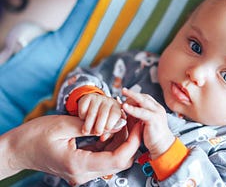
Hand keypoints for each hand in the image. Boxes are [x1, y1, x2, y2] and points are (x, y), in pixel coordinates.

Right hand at [0, 115, 141, 183]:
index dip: (133, 141)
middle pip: (119, 161)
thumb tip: (116, 123)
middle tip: (134, 120)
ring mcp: (83, 172)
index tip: (138, 124)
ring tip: (125, 121)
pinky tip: (113, 128)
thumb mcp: (63, 125)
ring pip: (114, 159)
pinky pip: (104, 156)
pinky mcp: (82, 166)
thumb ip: (92, 125)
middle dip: (131, 140)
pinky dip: (111, 143)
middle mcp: (83, 173)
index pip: (117, 158)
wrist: (18, 149)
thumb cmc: (35, 135)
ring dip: (122, 141)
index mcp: (78, 165)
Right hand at [78, 93, 123, 138]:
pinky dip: (82, 116)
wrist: (95, 103)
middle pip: (103, 114)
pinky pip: (84, 108)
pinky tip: (83, 119)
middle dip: (99, 125)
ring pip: (92, 113)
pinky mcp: (88, 97)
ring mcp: (98, 98)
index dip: (111, 123)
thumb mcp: (110, 123)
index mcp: (117, 107)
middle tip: (96, 133)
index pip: (115, 114)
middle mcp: (108, 100)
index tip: (106, 129)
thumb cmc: (105, 117)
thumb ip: (109, 131)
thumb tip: (103, 138)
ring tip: (85, 132)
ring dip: (88, 124)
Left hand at [122, 88, 174, 158]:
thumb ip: (134, 114)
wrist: (162, 146)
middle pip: (144, 97)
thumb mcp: (141, 122)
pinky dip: (132, 109)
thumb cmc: (151, 136)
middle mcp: (157, 108)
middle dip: (133, 93)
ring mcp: (157, 113)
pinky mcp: (154, 119)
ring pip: (143, 101)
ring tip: (123, 94)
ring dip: (132, 97)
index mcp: (155, 108)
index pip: (144, 97)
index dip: (134, 96)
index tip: (125, 95)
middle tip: (123, 90)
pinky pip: (142, 112)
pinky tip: (125, 107)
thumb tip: (123, 107)